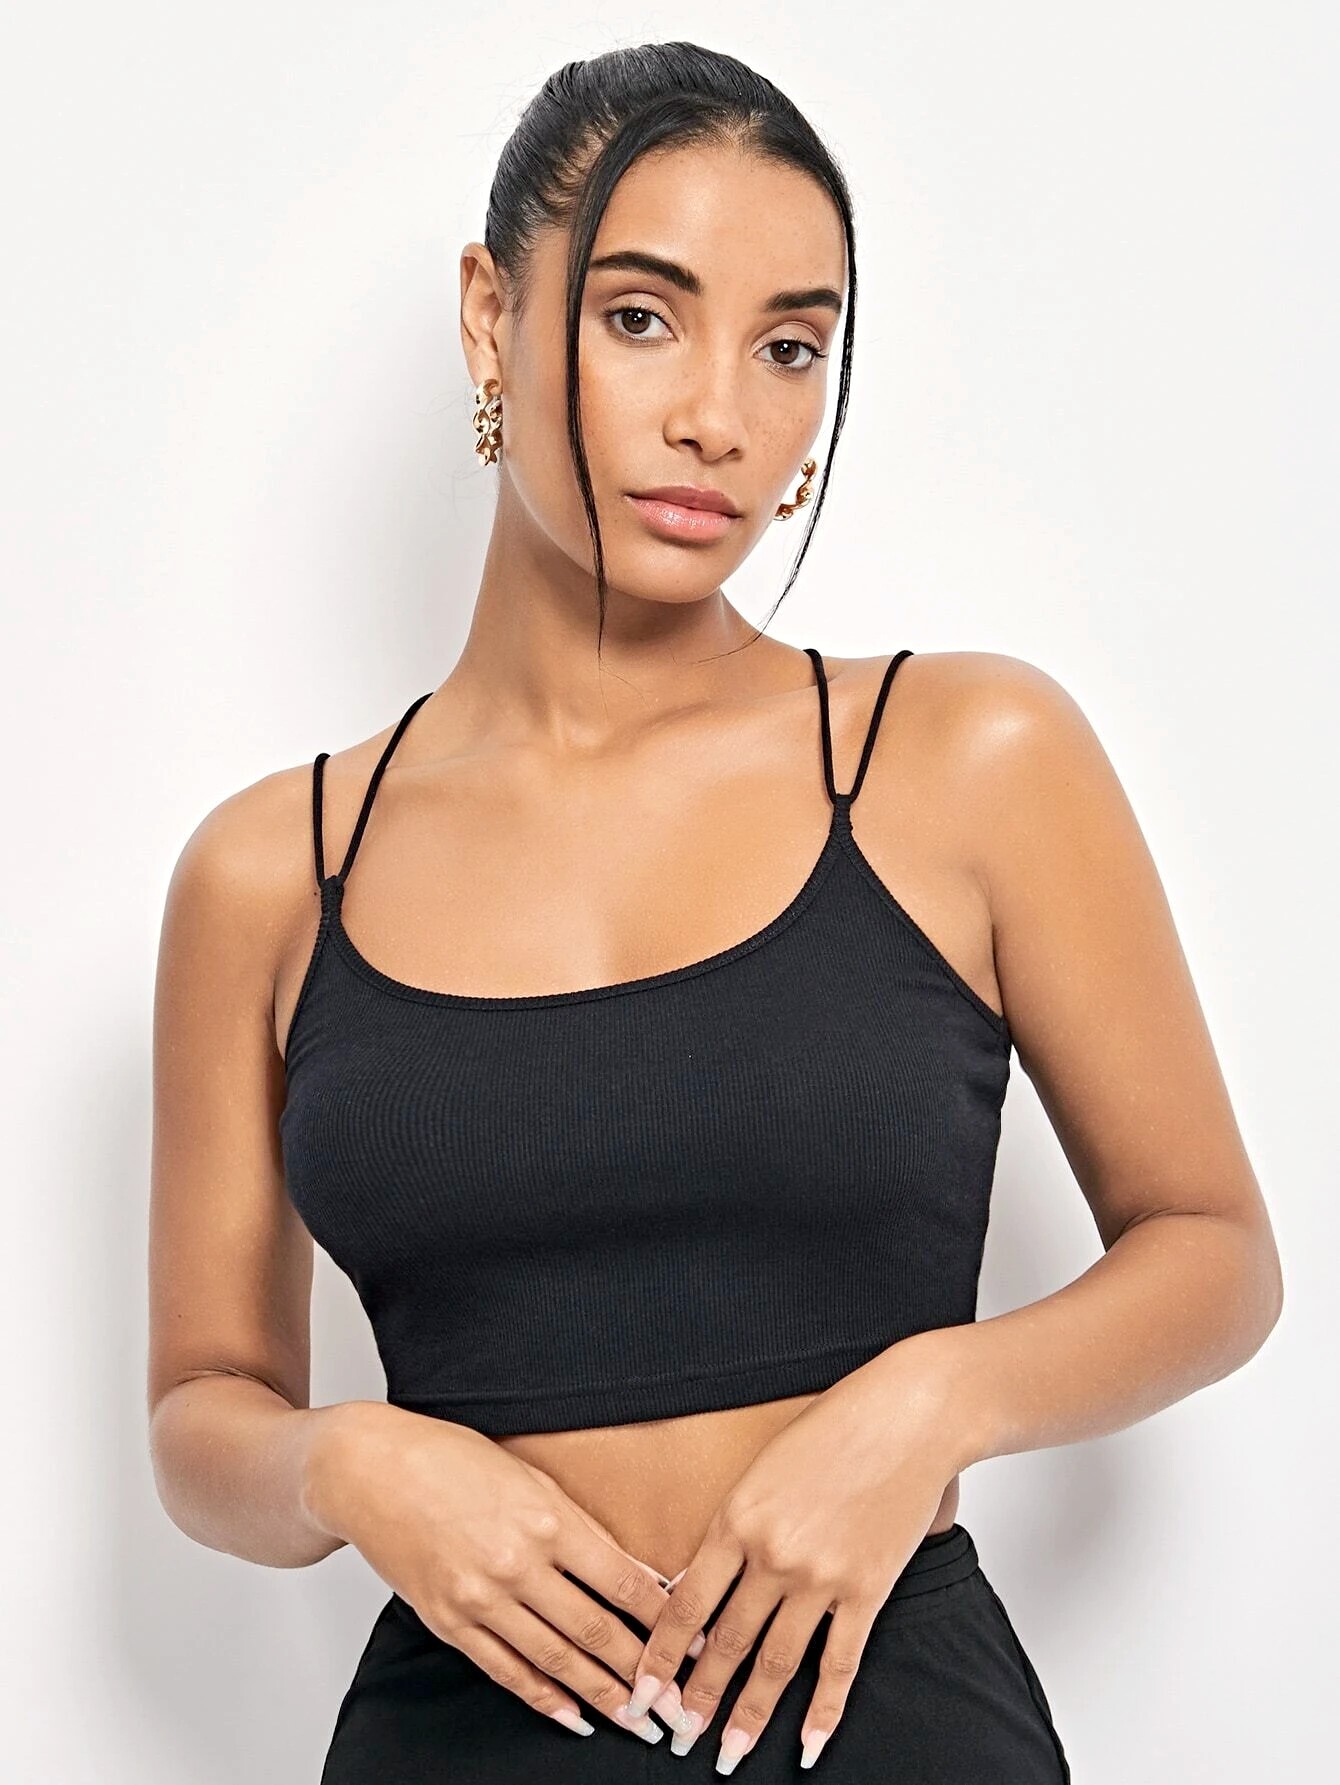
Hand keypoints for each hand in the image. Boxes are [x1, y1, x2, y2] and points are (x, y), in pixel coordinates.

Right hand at [307, 1403, 699, 1745]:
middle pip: (595, 1632)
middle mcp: (518, 1564)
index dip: (665, 1621)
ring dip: (602, 1697)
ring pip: (556, 1661)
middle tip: (678, 1705)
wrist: (371, 1470)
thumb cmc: (453, 1459)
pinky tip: (573, 1717)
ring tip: (638, 1722)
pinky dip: (543, 1699)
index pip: (623, 1583)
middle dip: (643, 1674)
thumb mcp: (532, 1478)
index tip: (696, 1644)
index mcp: (548, 1519)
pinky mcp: (449, 1622)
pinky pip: (506, 1671)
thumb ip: (582, 1530)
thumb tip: (635, 1575)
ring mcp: (481, 1598)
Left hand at [624, 1345, 961, 1770]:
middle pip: (725, 1643)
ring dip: (749, 1715)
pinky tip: (809, 1745)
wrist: (907, 1415)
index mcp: (737, 1518)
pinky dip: (823, 1711)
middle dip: (697, 1698)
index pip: (685, 1605)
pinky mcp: (867, 1589)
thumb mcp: (762, 1469)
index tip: (642, 1693)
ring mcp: (821, 1576)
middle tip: (676, 1737)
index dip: (660, 1658)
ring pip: (775, 1662)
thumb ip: (734, 1526)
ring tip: (730, 1754)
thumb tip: (701, 1585)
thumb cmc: (833, 1427)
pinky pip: (840, 1663)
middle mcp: (773, 1554)